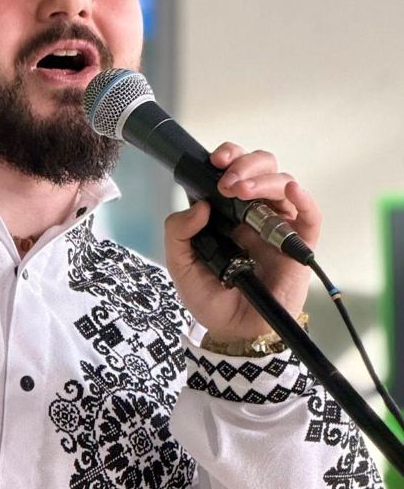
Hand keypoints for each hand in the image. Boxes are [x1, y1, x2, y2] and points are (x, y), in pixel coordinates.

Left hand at [163, 143, 321, 342]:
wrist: (232, 332)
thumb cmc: (209, 298)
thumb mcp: (180, 265)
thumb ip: (178, 233)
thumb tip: (199, 207)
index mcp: (228, 211)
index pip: (236, 170)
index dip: (230, 156)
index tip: (216, 160)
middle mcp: (255, 213)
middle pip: (263, 169)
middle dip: (246, 165)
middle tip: (227, 182)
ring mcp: (278, 227)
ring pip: (284, 184)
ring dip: (264, 181)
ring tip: (243, 192)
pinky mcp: (298, 246)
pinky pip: (310, 216)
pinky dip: (305, 200)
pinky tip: (292, 191)